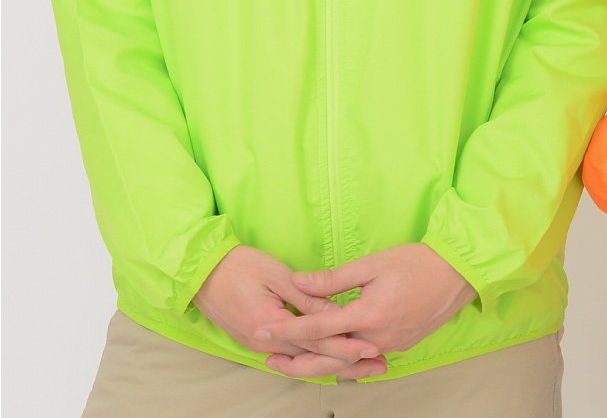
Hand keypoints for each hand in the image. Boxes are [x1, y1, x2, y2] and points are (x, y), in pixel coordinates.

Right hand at [194, 245, 386, 378]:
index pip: (317, 340)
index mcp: (271, 327)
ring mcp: (260, 344)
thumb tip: (336, 312)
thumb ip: (307, 297)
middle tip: (379, 364)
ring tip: (365, 365)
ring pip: (304, 358)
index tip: (372, 348)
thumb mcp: (277, 276)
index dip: (346, 345)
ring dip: (334, 362)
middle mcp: (266, 343)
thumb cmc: (239, 266)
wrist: (201, 273)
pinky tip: (332, 356)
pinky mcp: (258, 338)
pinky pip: (293, 352)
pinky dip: (315, 355)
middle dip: (348, 362)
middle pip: (314, 356)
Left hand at [259, 243, 476, 377]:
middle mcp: (376, 339)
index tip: (263, 330)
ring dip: (316, 363)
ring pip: (345, 364)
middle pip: (327, 360)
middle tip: (267, 357)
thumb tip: (298, 282)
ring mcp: (389, 346)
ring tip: (291, 360)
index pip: (317, 328)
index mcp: (368, 315)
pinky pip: (363, 360)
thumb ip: (333, 278)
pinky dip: (342, 361)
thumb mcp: (372, 263)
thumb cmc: (416, 262)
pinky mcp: (399, 346)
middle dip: (294, 361)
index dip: (287, 329)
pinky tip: (329, 356)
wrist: (458, 273)